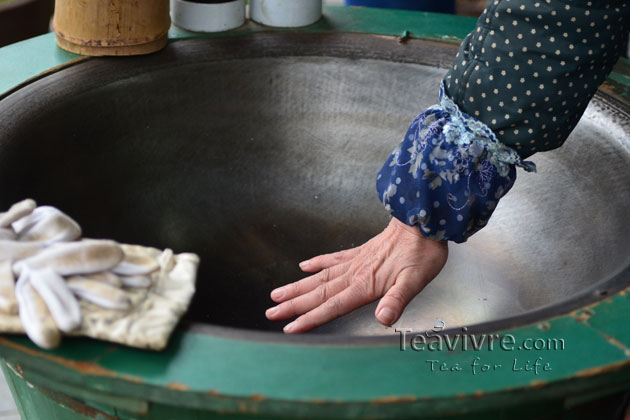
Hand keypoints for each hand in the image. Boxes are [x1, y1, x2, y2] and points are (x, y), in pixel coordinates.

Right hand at [265, 218, 447, 332]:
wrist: (423, 221)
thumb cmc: (422, 253)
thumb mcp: (416, 281)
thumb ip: (397, 300)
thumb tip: (383, 319)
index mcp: (365, 285)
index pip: (332, 306)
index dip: (310, 318)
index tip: (289, 328)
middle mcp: (354, 273)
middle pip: (318, 293)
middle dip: (293, 305)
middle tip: (270, 312)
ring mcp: (355, 261)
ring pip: (319, 277)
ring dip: (298, 287)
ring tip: (277, 294)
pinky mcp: (360, 252)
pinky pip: (332, 258)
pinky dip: (317, 263)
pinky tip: (304, 266)